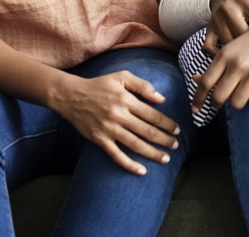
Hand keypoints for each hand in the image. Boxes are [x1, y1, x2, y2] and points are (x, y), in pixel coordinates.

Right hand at [53, 71, 181, 175]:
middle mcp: (118, 116)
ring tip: (165, 158)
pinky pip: (116, 155)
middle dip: (164, 140)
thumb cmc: (99, 85)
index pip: (152, 115)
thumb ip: (142, 85)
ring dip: (152, 153)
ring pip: (135, 145)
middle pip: (146, 131)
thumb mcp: (121, 77)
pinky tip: (141, 171)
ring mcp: (108, 129)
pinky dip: (129, 165)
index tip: (177, 130)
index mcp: (126, 100)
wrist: (71, 96)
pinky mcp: (99, 140)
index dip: (167, 124)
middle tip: (176, 146)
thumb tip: (161, 98)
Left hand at [191, 15, 248, 112]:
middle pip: (218, 97)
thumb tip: (195, 80)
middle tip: (219, 103)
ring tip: (241, 93)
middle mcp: (238, 65)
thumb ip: (214, 66)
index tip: (195, 109)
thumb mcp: (229, 49)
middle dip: (216, 104)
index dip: (198, 99)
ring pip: (236, 104)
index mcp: (225, 55)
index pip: (206, 82)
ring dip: (237, 103)